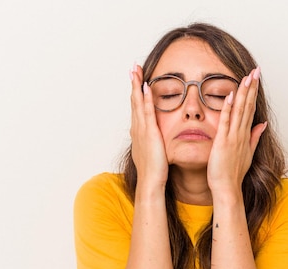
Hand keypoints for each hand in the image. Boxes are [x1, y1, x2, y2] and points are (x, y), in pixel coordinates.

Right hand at [129, 65, 168, 188]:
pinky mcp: (149, 133)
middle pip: (134, 101)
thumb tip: (155, 139)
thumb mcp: (152, 152)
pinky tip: (146, 86)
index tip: (136, 80)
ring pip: (138, 103)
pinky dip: (146, 98)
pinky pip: (147, 112)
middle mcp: (137, 128)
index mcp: (139, 132)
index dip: (135, 93)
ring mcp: (142, 130)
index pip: (137, 108)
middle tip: (132, 68)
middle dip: (133, 84)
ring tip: (135, 71)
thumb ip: (153, 143)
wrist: (151, 181)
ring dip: (136, 86)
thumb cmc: (154, 170)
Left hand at [207, 67, 267, 195]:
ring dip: (243, 93)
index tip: (256, 78)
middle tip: (256, 71)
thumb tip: (263, 124)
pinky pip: (226, 123)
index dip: (253, 93)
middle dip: (251, 88)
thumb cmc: (233, 173)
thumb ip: (255, 137)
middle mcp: (241, 134)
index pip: (250, 109)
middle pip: (247, 106)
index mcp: (245, 135)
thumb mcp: (247, 153)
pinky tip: (229, 96)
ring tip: (246, 77)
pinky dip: (227, 109)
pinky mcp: (223, 142)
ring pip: (239, 111)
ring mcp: (233, 138)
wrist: (227, 188)